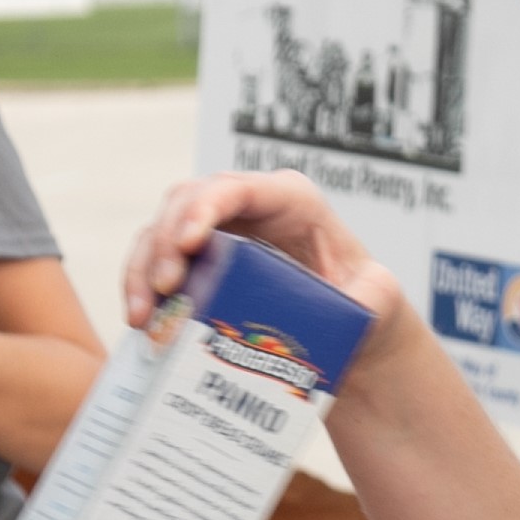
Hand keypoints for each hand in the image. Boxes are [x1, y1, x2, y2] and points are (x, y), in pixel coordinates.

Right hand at [121, 172, 406, 333]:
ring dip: (141, 268)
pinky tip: (140, 322)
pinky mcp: (197, 260)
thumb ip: (377, 294)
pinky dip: (140, 288)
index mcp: (292, 199)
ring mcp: (216, 230)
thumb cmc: (364, 304)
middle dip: (164, 240)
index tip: (188, 243)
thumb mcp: (379, 298)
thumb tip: (363, 295)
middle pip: (187, 201)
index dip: (205, 207)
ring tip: (141, 315)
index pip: (239, 188)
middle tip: (162, 287)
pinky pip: (154, 262)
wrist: (347, 332)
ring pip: (160, 229)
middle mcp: (247, 205)